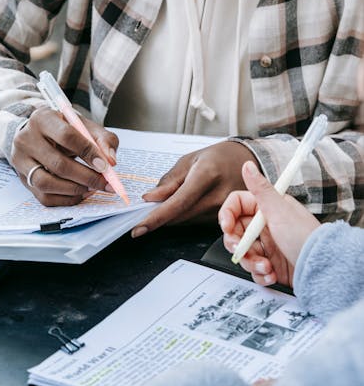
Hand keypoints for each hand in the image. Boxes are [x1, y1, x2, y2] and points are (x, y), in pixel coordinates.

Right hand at [11, 107, 118, 205]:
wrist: (39, 135)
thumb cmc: (65, 130)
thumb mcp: (85, 126)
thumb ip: (103, 139)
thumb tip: (111, 161)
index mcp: (43, 118)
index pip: (67, 136)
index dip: (88, 152)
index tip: (105, 166)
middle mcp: (26, 139)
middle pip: (58, 164)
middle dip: (86, 177)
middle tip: (104, 183)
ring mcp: (21, 160)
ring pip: (46, 183)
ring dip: (74, 189)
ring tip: (91, 188)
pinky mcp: (22, 179)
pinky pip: (43, 197)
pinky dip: (65, 200)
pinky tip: (79, 193)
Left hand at [131, 141, 257, 237]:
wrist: (246, 161)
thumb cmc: (217, 157)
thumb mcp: (190, 160)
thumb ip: (169, 181)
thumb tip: (151, 198)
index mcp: (207, 175)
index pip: (178, 203)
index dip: (156, 217)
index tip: (139, 228)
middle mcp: (218, 195)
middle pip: (180, 216)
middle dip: (159, 216)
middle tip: (145, 211)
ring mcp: (224, 209)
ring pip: (186, 221)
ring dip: (172, 216)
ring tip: (174, 198)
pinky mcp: (225, 218)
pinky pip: (196, 222)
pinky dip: (185, 215)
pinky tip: (187, 203)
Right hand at [218, 161, 320, 286]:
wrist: (322, 268)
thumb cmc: (305, 237)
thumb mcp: (280, 211)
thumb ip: (260, 189)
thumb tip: (247, 166)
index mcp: (266, 208)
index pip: (236, 206)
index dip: (227, 215)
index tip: (227, 227)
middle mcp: (264, 226)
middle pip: (235, 232)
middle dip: (237, 244)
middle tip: (241, 250)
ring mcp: (267, 246)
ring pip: (243, 252)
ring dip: (251, 262)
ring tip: (266, 266)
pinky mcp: (270, 264)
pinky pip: (254, 269)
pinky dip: (260, 274)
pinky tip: (271, 273)